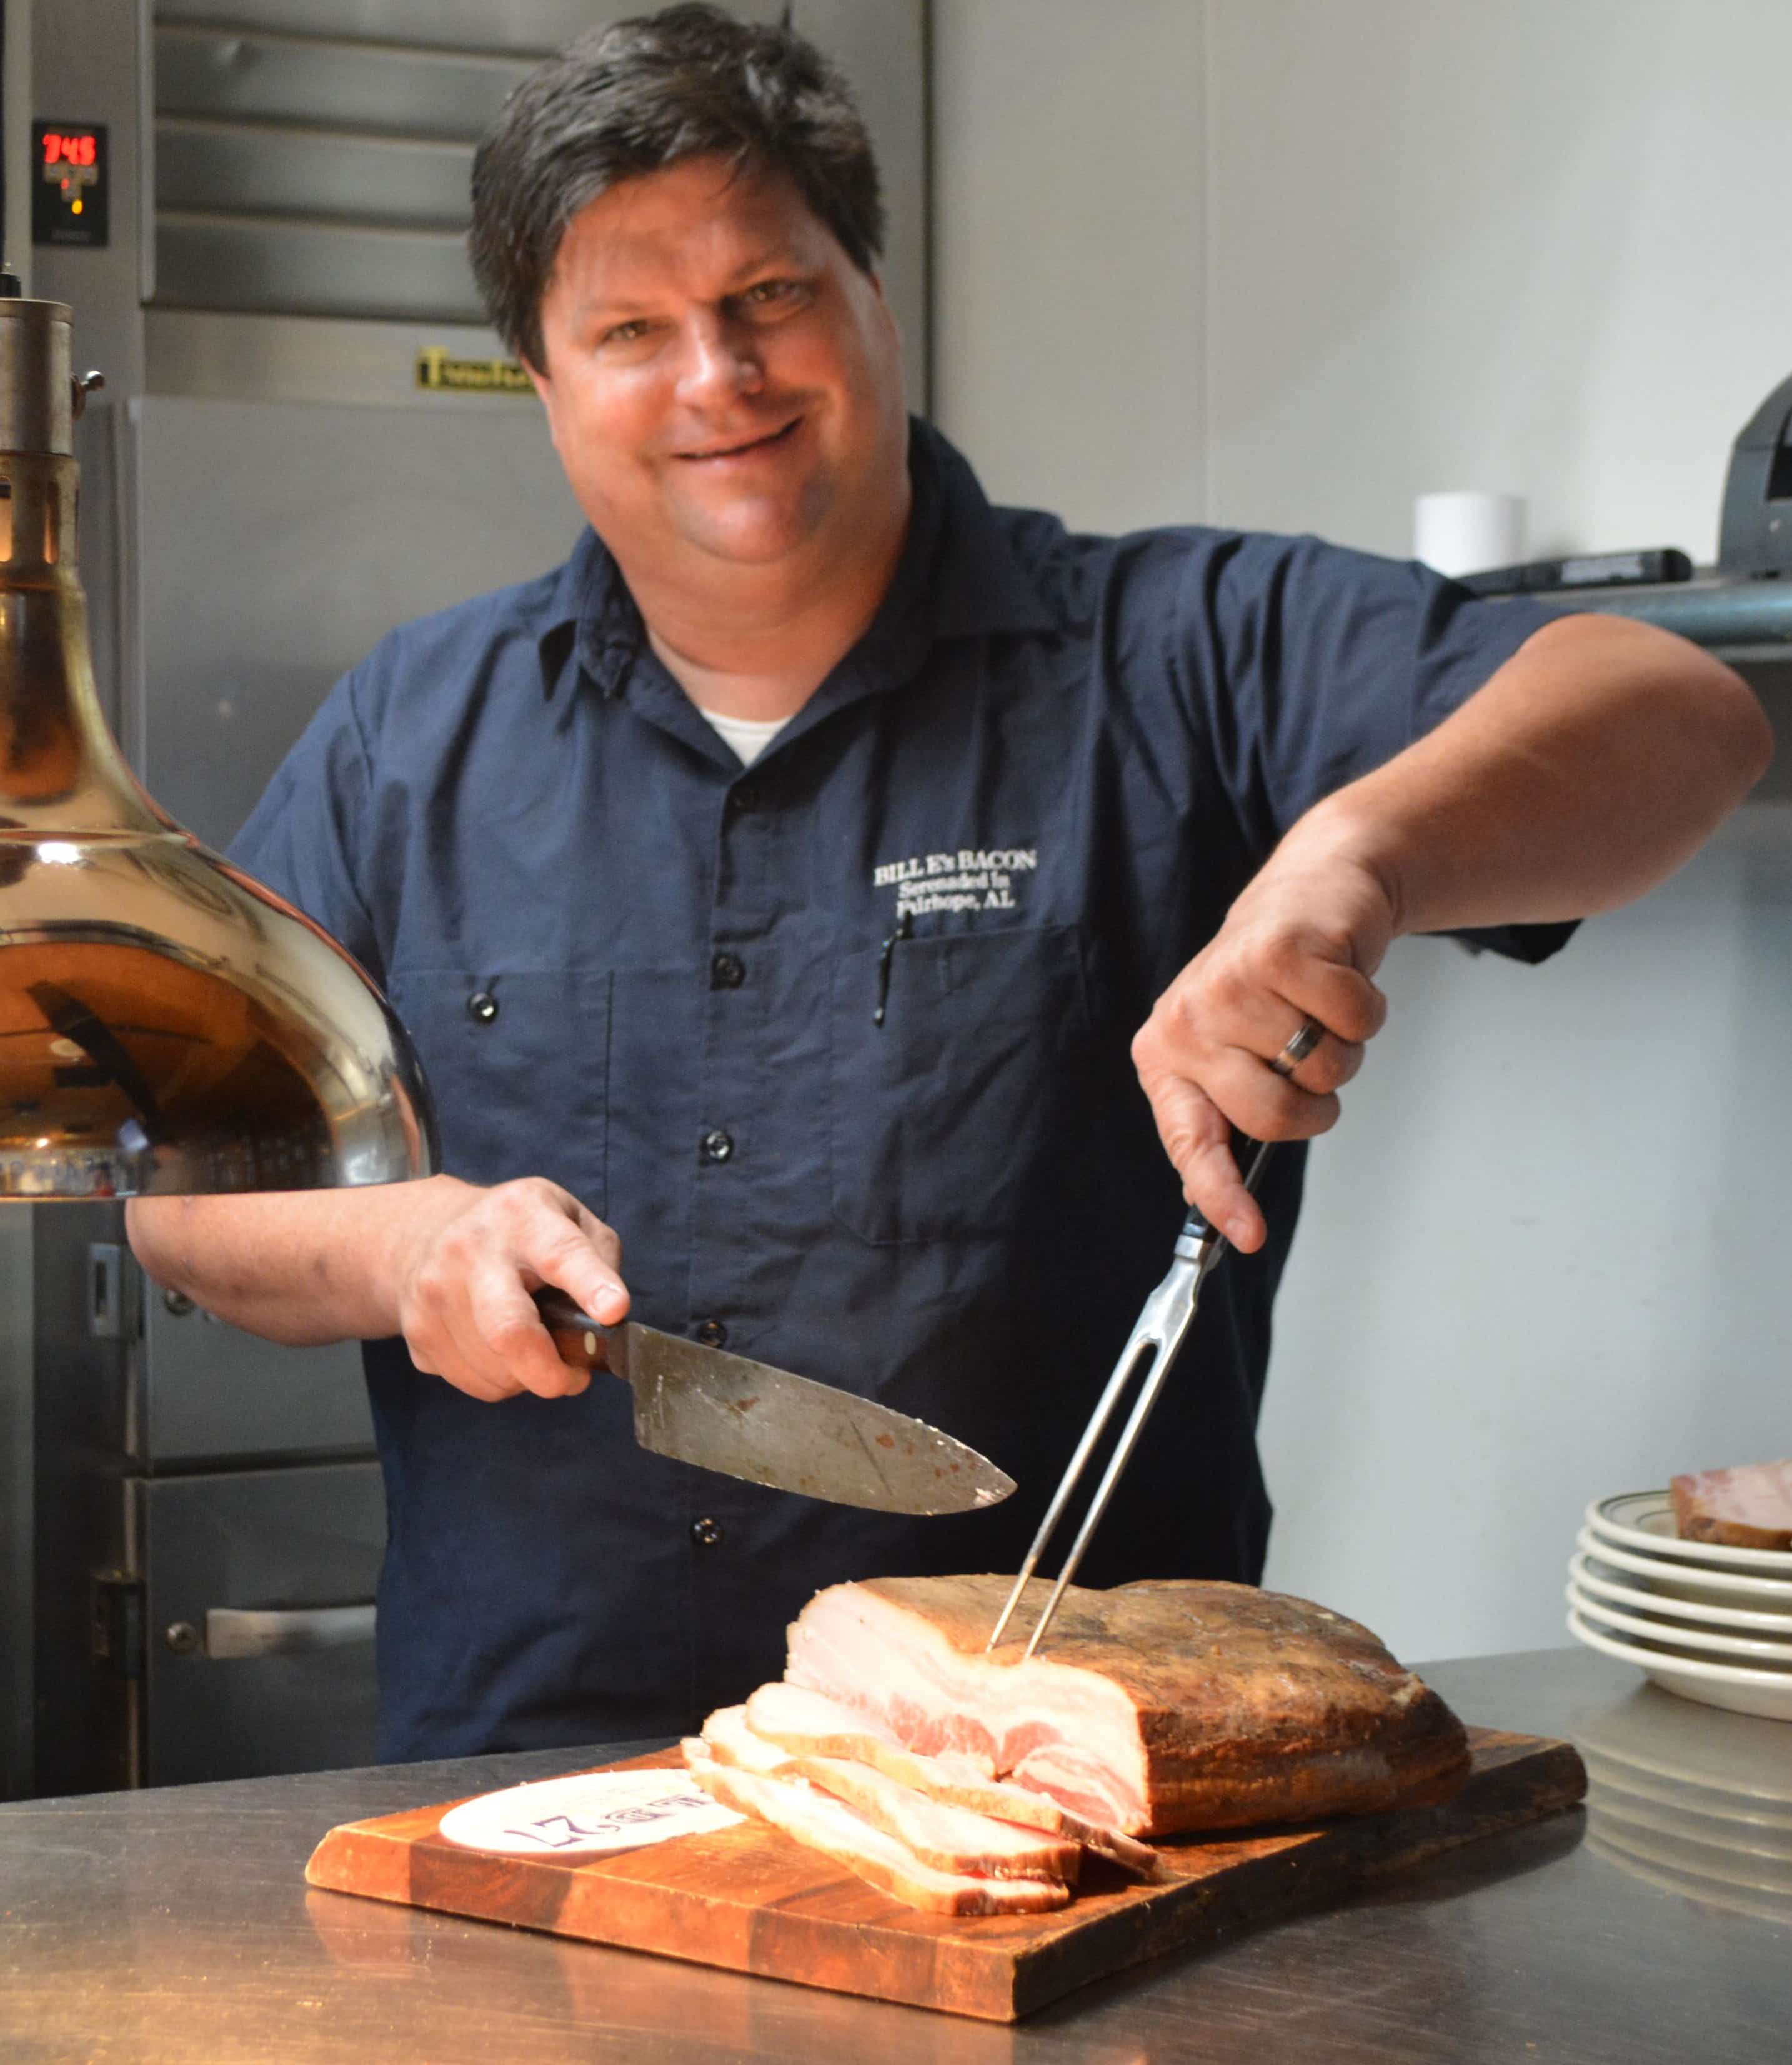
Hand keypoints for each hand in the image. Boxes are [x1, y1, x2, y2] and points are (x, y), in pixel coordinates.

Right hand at [391, 1177, 628, 1401]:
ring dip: (527, 1378)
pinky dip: (498, 1381)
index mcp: (523, 1215)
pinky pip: (470, 1382)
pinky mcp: (415, 1330)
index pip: (560, 1253)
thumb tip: (609, 1318)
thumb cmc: (517, 1230)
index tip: (614, 1310)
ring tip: (537, 1354)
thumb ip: (599, 1259)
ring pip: (493, 1370)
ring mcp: (434, 1292)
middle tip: (574, 1378)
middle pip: (508, 1329)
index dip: (590, 1284)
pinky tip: (500, 1352)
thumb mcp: (569, 1217)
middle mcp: (471, 1250)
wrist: (424, 1229)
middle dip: (549, 1371)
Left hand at [1131, 840, 1394, 1251]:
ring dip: (1344, 1050)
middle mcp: (1186, 1023)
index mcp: (1166, 1058)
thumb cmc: (1274, 984)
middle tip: (1310, 1062)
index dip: (1219, 1194)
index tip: (1247, 1235)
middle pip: (1275, 1117)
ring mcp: (1228, 985)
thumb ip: (1226, 1116)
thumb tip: (1224, 1211)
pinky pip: (1355, 1023)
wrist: (1310, 892)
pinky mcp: (1279, 953)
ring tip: (1318, 1011)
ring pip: (1322, 1073)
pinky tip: (1339, 979)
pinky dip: (1366, 1010)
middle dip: (1315, 1104)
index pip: (1191, 1144)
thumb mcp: (1234, 1050)